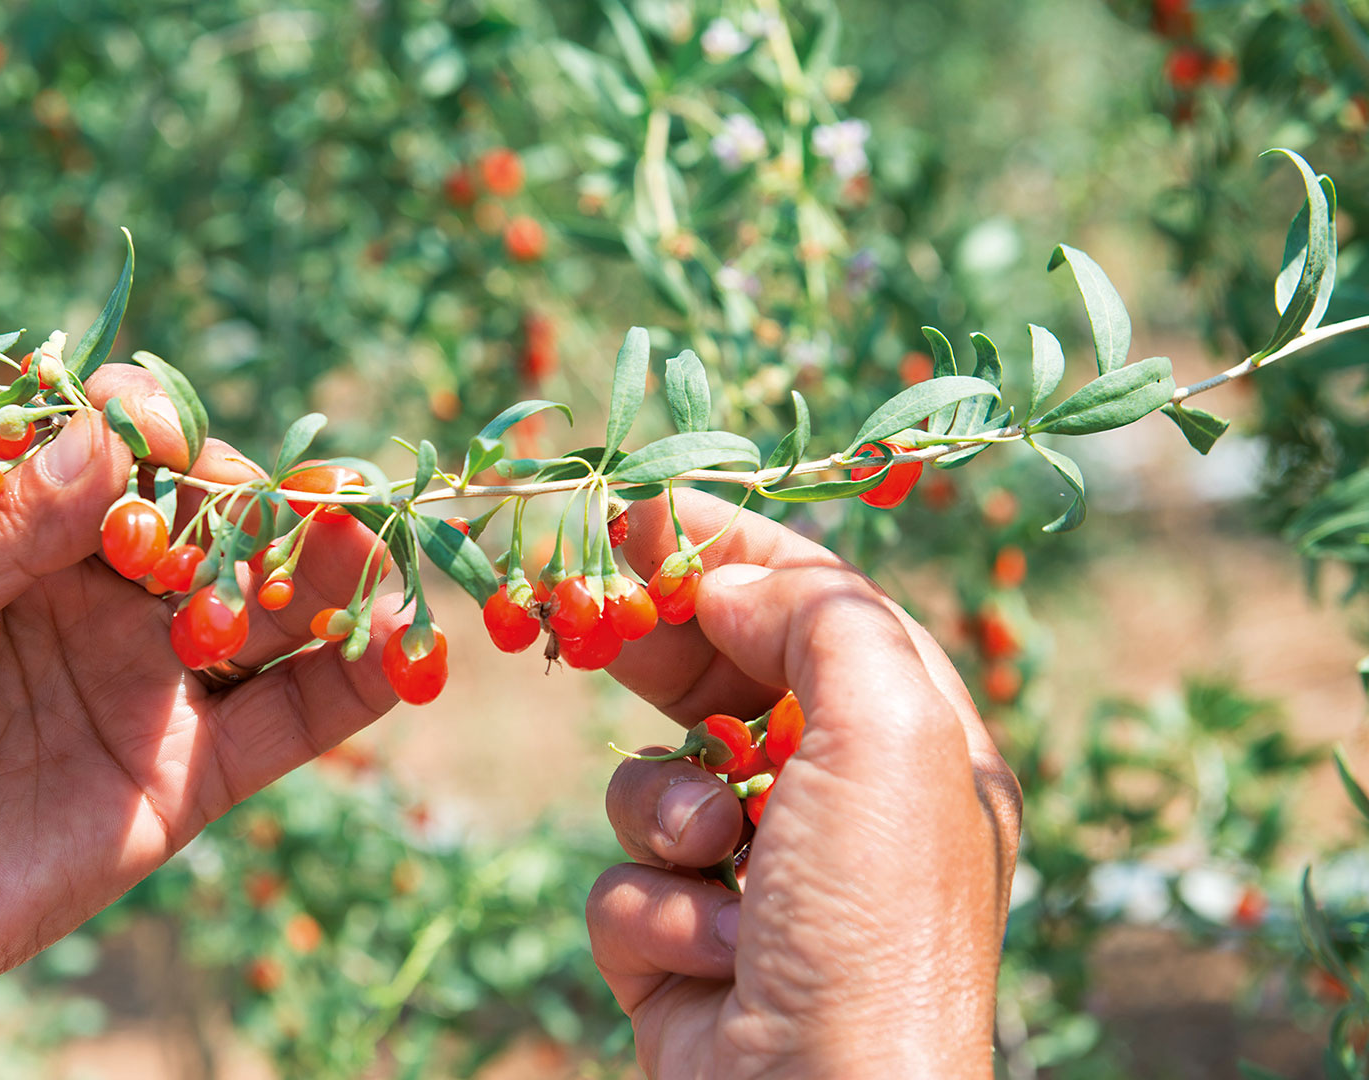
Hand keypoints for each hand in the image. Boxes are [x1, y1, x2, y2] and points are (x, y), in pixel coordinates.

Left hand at [0, 365, 410, 1004]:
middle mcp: (103, 598)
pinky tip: (409, 647)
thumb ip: (3, 529)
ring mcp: (154, 682)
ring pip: (266, 613)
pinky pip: (290, 719)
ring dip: (334, 577)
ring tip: (383, 549)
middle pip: (212, 527)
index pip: (113, 459)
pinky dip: (356, 683)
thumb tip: (106, 437)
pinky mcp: (193, 772)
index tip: (168, 431)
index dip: (151, 433)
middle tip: (318, 494)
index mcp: (21, 538)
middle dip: (265, 503)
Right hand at [586, 490, 1021, 1077]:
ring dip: (667, 812)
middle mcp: (842, 808)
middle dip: (666, 651)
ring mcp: (759, 881)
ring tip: (713, 860)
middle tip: (591, 607)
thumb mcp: (888, 733)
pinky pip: (626, 879)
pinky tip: (711, 958)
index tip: (644, 510)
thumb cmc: (875, 922)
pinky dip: (653, 911)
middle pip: (727, 679)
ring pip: (655, 781)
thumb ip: (819, 618)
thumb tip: (731, 584)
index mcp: (918, 749)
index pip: (821, 610)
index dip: (735, 552)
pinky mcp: (685, 949)